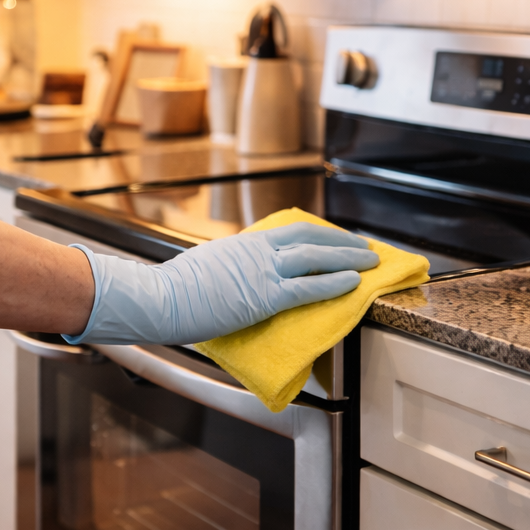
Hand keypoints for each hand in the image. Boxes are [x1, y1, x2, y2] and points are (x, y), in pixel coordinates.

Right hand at [67, 222, 379, 345]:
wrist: (159, 298)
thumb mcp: (211, 265)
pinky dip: (334, 283)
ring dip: (349, 258)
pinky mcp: (265, 296)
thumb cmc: (176, 289)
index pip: (293, 231)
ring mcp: (263, 271)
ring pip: (317, 257)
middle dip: (343, 242)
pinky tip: (353, 283)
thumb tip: (243, 274)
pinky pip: (308, 288)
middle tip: (366, 247)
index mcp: (246, 242)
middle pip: (312, 238)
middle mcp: (259, 250)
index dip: (321, 234)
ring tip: (371, 261)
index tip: (338, 237)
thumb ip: (235, 266)